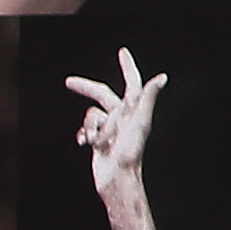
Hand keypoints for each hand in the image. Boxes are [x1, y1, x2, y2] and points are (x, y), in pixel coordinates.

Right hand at [63, 46, 167, 193]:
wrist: (116, 178)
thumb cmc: (130, 152)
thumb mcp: (140, 122)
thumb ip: (148, 99)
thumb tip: (162, 77)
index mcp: (134, 110)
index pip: (132, 83)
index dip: (128, 67)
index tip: (122, 52)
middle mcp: (123, 117)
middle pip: (102, 95)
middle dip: (85, 88)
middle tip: (68, 82)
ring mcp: (111, 129)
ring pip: (91, 116)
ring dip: (91, 127)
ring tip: (100, 142)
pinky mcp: (100, 140)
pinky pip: (86, 130)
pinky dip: (84, 135)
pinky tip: (87, 144)